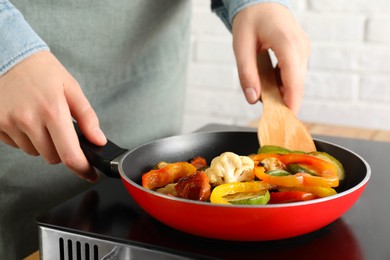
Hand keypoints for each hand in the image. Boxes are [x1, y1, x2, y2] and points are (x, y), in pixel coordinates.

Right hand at [0, 51, 106, 181]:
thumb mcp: (71, 89)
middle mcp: (29, 120)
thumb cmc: (43, 71)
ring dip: (43, 143)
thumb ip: (87, 117)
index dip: (82, 169)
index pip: (70, 154)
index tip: (89, 174)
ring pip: (35, 152)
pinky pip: (17, 145)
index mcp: (53, 111)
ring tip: (40, 118)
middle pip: (53, 157)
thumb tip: (98, 140)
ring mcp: (9, 124)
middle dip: (62, 149)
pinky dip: (25, 138)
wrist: (9, 56)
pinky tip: (26, 119)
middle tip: (60, 128)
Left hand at [232, 3, 310, 113]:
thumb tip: (253, 98)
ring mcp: (303, 49)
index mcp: (287, 43)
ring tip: (265, 96)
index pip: (294, 79)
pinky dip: (283, 84)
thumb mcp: (241, 46)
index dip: (291, 102)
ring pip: (296, 80)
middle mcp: (301, 47)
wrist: (262, 1)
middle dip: (285, 102)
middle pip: (297, 83)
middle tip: (269, 115)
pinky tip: (270, 85)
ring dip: (282, 92)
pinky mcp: (301, 52)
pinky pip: (294, 74)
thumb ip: (246, 73)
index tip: (285, 120)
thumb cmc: (251, 19)